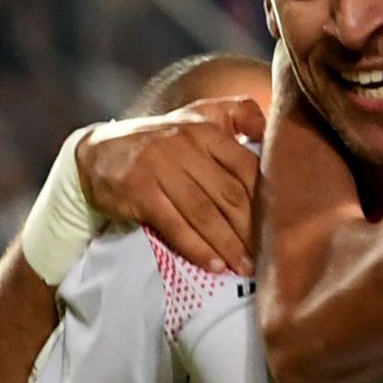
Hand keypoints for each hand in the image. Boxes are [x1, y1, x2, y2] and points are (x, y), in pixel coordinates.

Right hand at [77, 96, 267, 273]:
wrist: (100, 150)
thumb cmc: (162, 138)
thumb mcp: (199, 115)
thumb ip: (239, 114)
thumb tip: (273, 128)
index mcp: (206, 128)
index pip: (245, 166)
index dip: (266, 199)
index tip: (281, 225)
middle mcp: (185, 145)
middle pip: (228, 193)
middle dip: (250, 229)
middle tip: (270, 257)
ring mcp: (161, 168)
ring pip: (203, 213)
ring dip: (228, 244)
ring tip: (245, 267)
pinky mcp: (140, 192)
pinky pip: (174, 225)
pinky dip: (196, 248)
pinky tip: (214, 265)